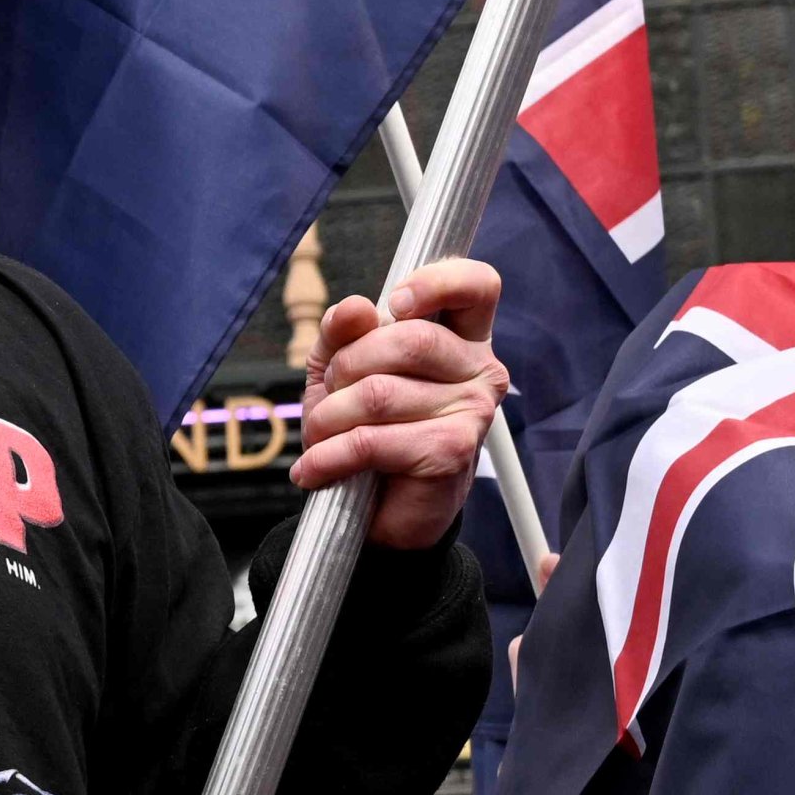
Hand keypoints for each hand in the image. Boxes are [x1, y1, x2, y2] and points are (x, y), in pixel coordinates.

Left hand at [295, 259, 509, 550]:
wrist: (377, 513)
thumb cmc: (368, 431)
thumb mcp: (341, 371)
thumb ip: (344, 332)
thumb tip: (356, 308)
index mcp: (462, 339)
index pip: (477, 285)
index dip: (436, 282)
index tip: (394, 305)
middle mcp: (480, 370)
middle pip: (406, 338)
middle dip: (346, 367)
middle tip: (329, 396)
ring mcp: (473, 411)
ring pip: (378, 392)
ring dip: (329, 418)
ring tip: (320, 438)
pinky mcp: (453, 451)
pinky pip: (372, 439)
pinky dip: (329, 456)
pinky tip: (315, 469)